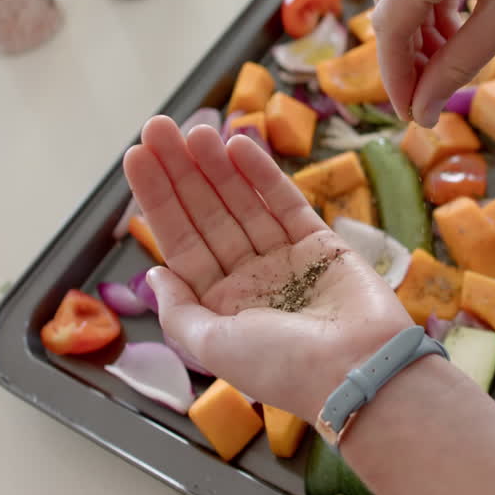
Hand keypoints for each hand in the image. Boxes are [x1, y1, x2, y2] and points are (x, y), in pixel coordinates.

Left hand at [122, 116, 412, 421]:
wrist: (359, 369)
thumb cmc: (282, 365)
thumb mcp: (212, 346)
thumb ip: (178, 311)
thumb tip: (154, 274)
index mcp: (220, 306)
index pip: (181, 241)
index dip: (157, 198)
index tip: (136, 156)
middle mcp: (250, 279)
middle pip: (208, 215)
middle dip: (182, 171)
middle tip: (159, 125)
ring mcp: (285, 258)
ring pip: (243, 203)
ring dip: (218, 165)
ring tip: (196, 129)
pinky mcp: (321, 243)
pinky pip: (285, 202)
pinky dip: (263, 174)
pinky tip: (239, 145)